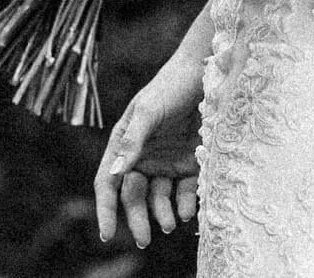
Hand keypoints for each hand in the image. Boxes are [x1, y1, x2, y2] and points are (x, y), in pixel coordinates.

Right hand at [96, 66, 203, 247]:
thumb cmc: (170, 86)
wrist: (207, 73)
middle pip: (134, 196)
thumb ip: (131, 142)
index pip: (108, 181)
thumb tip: (114, 172)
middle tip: (143, 239)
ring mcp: (167, 162)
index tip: (106, 233)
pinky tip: (187, 211)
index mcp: (124, 144)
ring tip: (170, 224)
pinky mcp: (192, 164)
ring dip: (162, 213)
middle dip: (137, 218)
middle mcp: (143, 157)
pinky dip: (185, 203)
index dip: (105, 208)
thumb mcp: (147, 111)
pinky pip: (186, 191)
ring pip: (160, 198)